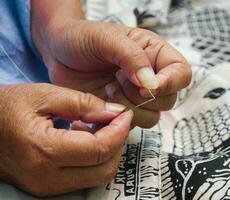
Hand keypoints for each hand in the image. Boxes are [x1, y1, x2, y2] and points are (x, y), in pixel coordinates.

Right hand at [0, 83, 132, 196]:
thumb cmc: (6, 107)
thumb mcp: (45, 95)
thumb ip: (84, 103)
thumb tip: (115, 113)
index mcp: (44, 150)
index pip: (100, 149)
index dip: (120, 131)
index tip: (126, 114)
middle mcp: (46, 177)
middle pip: (104, 169)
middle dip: (118, 144)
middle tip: (116, 120)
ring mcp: (46, 187)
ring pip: (97, 177)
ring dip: (107, 152)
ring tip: (97, 127)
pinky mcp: (46, 188)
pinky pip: (83, 178)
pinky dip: (93, 160)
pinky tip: (85, 138)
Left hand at [31, 2, 191, 126]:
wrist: (57, 52)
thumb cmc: (82, 38)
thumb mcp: (107, 38)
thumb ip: (132, 57)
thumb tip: (151, 84)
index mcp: (154, 54)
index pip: (181, 73)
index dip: (169, 83)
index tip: (146, 85)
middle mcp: (150, 77)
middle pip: (168, 100)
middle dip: (141, 96)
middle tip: (117, 80)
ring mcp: (135, 97)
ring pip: (151, 117)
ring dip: (127, 108)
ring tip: (107, 89)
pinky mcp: (120, 110)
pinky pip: (129, 126)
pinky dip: (115, 119)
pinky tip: (101, 101)